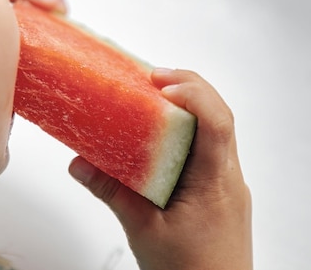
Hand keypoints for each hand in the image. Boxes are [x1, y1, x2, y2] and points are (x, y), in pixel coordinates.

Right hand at [69, 68, 251, 269]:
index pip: (217, 121)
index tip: (159, 82)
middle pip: (219, 116)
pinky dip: (186, 135)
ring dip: (187, 110)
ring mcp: (228, 185)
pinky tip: (161, 141)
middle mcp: (229, 178)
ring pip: (215, 132)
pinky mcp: (220, 193)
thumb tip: (82, 164)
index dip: (192, 92)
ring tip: (153, 101)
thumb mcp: (144, 231)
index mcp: (216, 183)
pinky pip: (208, 151)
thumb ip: (112, 193)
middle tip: (152, 78)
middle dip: (187, 89)